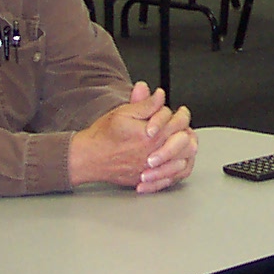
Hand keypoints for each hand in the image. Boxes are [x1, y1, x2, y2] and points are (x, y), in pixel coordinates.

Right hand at [69, 82, 197, 192]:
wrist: (87, 158)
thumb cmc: (103, 135)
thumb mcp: (123, 112)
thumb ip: (146, 104)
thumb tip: (160, 95)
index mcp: (150, 135)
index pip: (178, 122)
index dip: (181, 114)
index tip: (179, 111)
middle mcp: (153, 153)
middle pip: (184, 142)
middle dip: (186, 131)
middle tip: (183, 127)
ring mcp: (151, 168)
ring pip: (182, 160)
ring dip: (185, 150)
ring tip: (182, 141)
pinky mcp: (146, 179)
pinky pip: (170, 177)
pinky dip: (176, 168)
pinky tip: (175, 160)